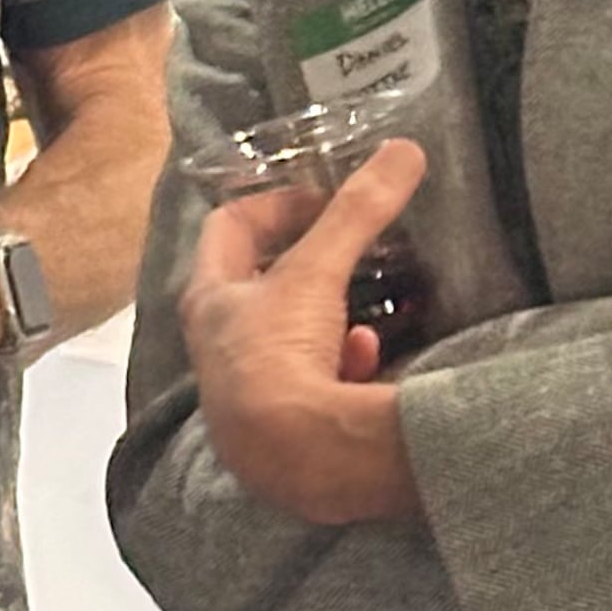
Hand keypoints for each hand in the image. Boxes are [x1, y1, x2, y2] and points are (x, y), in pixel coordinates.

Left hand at [180, 140, 429, 526]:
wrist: (293, 460)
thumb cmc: (280, 356)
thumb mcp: (317, 273)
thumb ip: (358, 211)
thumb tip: (402, 150)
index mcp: (209, 299)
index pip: (229, 227)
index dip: (275, 202)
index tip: (325, 198)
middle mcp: (216, 346)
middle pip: (256, 283)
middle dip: (302, 262)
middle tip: (347, 247)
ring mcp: (246, 391)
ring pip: (287, 334)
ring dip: (326, 314)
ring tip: (364, 305)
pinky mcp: (282, 429)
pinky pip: (313, 382)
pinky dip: (342, 362)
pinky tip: (367, 356)